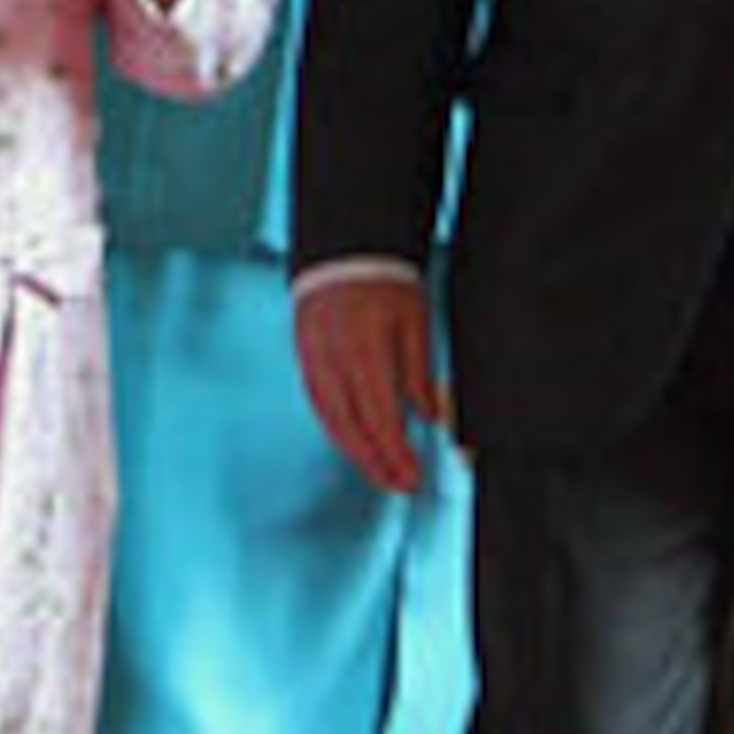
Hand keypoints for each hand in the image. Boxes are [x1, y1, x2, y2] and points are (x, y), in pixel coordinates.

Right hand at [295, 271, 442, 495]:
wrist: (343, 248)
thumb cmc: (383, 280)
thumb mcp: (416, 321)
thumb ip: (419, 372)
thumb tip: (428, 416)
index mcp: (365, 350)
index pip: (380, 417)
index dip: (395, 453)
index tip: (412, 475)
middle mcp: (334, 360)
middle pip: (352, 427)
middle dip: (375, 463)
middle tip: (398, 484)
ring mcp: (314, 360)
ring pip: (331, 420)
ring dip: (355, 453)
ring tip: (378, 472)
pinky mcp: (304, 357)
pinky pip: (319, 404)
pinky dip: (336, 429)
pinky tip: (351, 442)